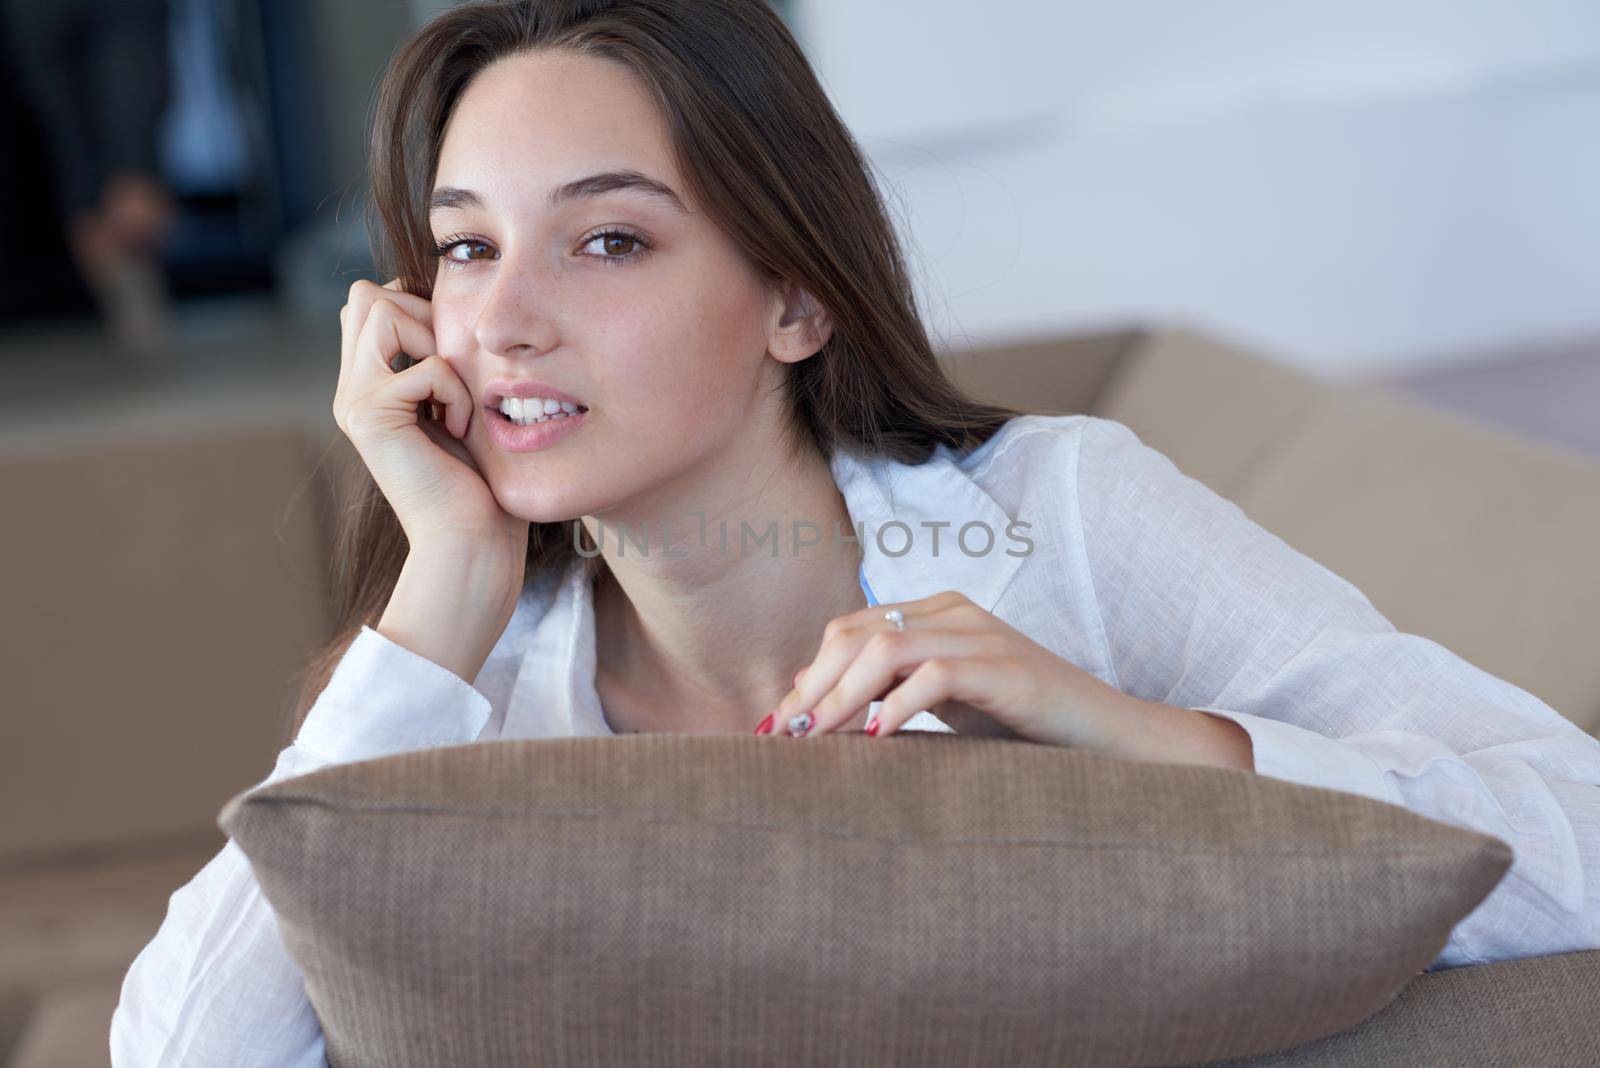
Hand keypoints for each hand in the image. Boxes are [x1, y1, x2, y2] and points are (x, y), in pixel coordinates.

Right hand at [333, 278, 528, 564]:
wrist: (471, 541)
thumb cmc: (482, 482)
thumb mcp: (459, 405)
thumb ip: (440, 361)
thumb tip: (444, 310)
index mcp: (368, 385)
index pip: (372, 302)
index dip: (418, 310)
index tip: (453, 363)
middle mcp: (351, 389)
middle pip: (367, 295)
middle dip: (422, 317)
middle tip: (450, 375)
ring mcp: (354, 402)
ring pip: (383, 310)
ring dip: (436, 346)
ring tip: (452, 399)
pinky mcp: (369, 417)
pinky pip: (427, 366)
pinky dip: (457, 392)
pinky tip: (458, 430)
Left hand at [762, 589, 1150, 750]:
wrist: (1108, 737)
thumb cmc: (1022, 725)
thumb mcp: (943, 704)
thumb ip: (888, 692)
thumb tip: (812, 703)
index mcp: (935, 613)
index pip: (849, 631)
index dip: (808, 675)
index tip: (776, 725)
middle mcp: (954, 613)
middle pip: (856, 635)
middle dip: (812, 687)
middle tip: (783, 737)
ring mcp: (982, 637)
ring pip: (884, 649)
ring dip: (839, 698)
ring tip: (815, 740)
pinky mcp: (1007, 671)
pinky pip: (934, 675)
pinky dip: (895, 706)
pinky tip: (875, 738)